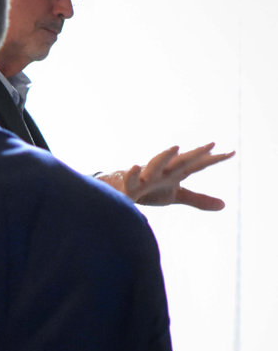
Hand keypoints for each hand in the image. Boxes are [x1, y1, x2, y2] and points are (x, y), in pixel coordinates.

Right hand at [98, 142, 234, 209]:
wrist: (120, 189)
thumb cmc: (149, 190)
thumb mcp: (175, 196)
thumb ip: (198, 199)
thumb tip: (224, 205)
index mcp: (174, 173)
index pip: (197, 165)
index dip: (213, 160)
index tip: (231, 152)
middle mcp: (162, 172)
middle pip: (180, 162)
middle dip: (194, 154)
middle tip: (211, 145)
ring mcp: (145, 177)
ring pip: (155, 164)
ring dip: (165, 155)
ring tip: (176, 147)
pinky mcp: (129, 185)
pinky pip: (131, 178)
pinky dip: (133, 173)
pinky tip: (135, 166)